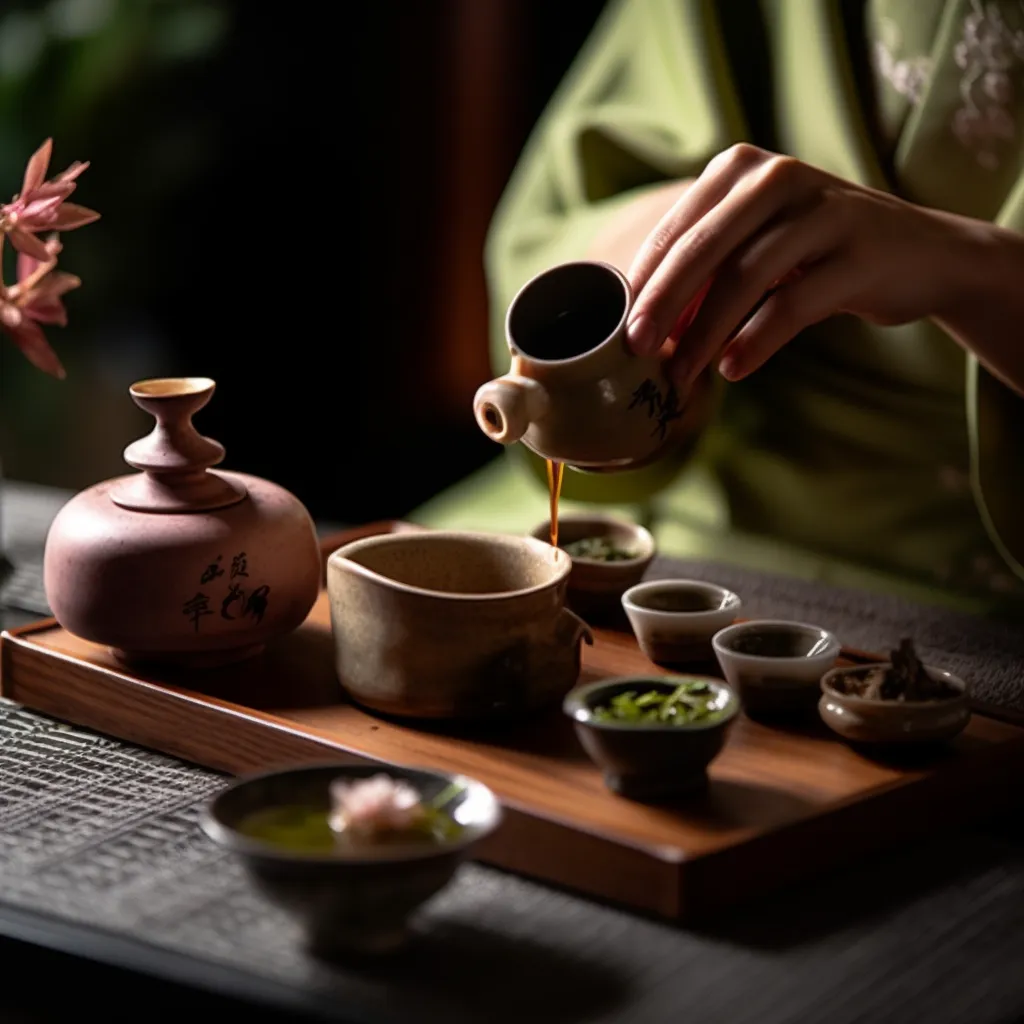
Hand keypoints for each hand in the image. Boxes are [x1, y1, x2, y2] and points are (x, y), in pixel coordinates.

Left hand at [623, 143, 976, 387]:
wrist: (923, 253)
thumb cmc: (817, 254)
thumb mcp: (755, 245)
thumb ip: (704, 271)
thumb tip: (642, 326)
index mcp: (740, 169)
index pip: (676, 230)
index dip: (642, 284)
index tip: (616, 330)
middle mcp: (778, 178)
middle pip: (702, 249)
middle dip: (661, 305)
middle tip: (634, 351)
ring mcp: (823, 210)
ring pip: (743, 278)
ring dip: (703, 335)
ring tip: (679, 377)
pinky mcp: (857, 252)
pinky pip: (792, 303)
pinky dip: (755, 341)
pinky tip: (731, 370)